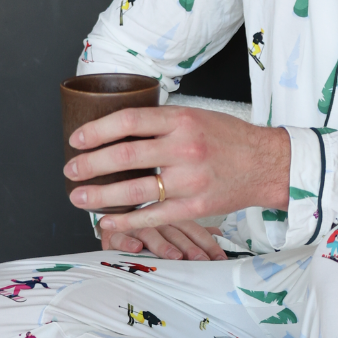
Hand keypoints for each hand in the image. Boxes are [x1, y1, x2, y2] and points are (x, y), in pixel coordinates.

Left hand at [65, 105, 290, 237]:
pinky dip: (128, 220)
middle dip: (91, 165)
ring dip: (101, 196)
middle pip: (125, 156)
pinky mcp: (196, 206)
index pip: (128, 122)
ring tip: (79, 198)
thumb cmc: (229, 138)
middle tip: (71, 170)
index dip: (97, 131)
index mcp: (181, 120)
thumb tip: (118, 129)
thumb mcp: (197, 116)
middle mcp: (184, 148)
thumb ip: (162, 123)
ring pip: (135, 190)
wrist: (266, 164)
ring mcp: (190, 180)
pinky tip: (109, 220)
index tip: (77, 140)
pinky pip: (155, 216)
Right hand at [100, 219, 228, 260]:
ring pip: (152, 234)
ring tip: (175, 257)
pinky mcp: (114, 231)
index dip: (208, 245)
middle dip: (190, 248)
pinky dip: (127, 242)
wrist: (112, 209)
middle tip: (202, 261)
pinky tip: (136, 248)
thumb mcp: (171, 225)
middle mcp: (157, 219)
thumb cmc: (147, 223)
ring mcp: (135, 225)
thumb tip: (219, 235)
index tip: (220, 260)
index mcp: (174, 218)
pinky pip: (120, 236)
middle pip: (177, 233)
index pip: (195, 230)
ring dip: (163, 245)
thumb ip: (193, 231)